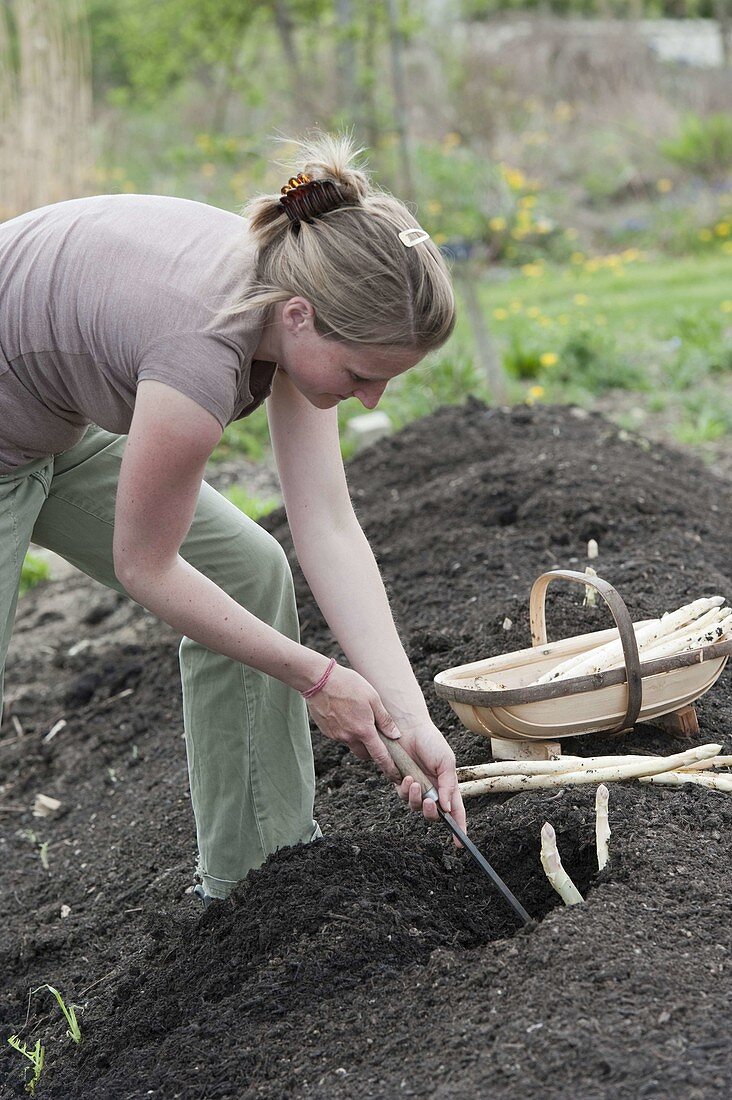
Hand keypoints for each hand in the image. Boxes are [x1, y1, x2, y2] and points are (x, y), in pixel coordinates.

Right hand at [305, 662, 403, 782]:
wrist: (319, 681)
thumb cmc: (349, 685)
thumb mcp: (373, 698)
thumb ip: (384, 719)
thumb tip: (395, 735)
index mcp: (364, 730)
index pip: (380, 756)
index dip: (389, 768)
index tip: (396, 776)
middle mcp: (349, 737)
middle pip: (364, 754)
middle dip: (371, 751)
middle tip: (375, 736)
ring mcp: (336, 735)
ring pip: (351, 743)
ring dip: (357, 738)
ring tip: (357, 717)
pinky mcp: (327, 731)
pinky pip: (340, 736)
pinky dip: (345, 730)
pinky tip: (344, 713)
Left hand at [393, 721, 466, 845]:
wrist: (409, 728)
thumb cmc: (431, 742)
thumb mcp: (446, 762)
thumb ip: (448, 786)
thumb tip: (446, 808)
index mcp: (448, 787)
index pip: (456, 812)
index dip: (459, 828)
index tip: (459, 844)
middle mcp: (433, 791)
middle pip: (433, 815)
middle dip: (431, 813)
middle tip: (429, 803)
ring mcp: (417, 788)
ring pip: (416, 808)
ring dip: (416, 799)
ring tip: (415, 782)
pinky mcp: (401, 784)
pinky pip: (403, 796)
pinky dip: (405, 790)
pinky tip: (407, 777)